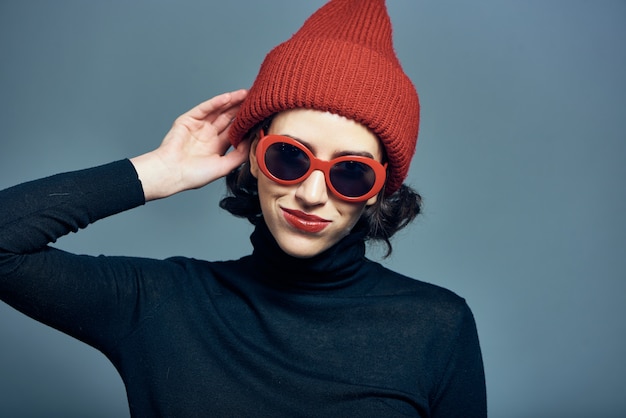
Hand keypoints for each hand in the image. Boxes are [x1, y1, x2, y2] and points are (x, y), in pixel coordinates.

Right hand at [131, 89, 248, 200]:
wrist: (171, 174)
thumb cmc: (194, 175)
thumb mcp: (223, 167)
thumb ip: (239, 156)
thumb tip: (253, 144)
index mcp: (217, 147)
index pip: (235, 131)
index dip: (246, 123)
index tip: (260, 116)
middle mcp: (208, 135)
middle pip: (228, 118)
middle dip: (241, 109)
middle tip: (257, 100)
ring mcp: (198, 126)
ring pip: (218, 110)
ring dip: (231, 102)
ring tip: (246, 94)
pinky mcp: (188, 120)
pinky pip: (204, 108)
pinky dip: (216, 102)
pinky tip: (228, 98)